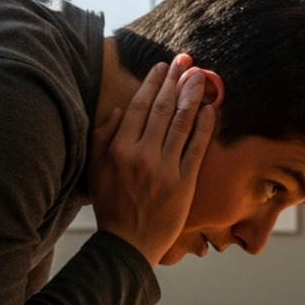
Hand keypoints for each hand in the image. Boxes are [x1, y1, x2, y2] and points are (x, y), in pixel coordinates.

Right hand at [87, 54, 217, 265]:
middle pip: (163, 109)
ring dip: (193, 96)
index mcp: (119, 148)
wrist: (128, 244)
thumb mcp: (94, 170)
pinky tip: (210, 108)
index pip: (140, 106)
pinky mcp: (184, 183)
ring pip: (182, 123)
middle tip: (186, 60)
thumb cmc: (111, 206)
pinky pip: (197, 148)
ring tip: (201, 76)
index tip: (163, 67)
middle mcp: (142, 154)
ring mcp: (165, 169)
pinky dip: (204, 126)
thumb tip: (119, 109)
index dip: (153, 83)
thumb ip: (101, 137)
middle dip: (176, 80)